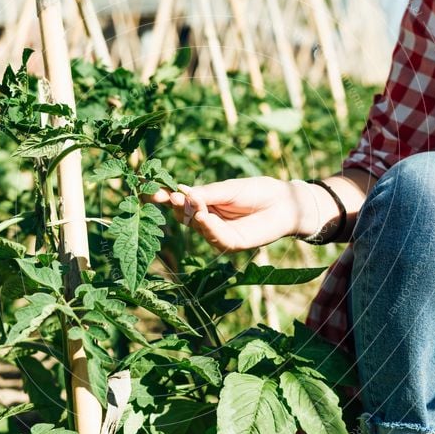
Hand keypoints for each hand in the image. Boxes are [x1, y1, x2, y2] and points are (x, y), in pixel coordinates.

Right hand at [147, 177, 332, 251]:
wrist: (285, 203)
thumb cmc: (257, 191)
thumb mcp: (228, 188)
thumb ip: (206, 193)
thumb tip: (180, 191)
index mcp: (203, 202)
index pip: (179, 201)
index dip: (163, 197)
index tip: (149, 191)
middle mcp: (206, 219)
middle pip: (183, 214)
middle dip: (173, 205)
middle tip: (166, 196)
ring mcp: (217, 233)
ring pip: (196, 226)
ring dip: (190, 214)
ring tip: (186, 201)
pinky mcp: (230, 244)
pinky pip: (215, 238)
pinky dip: (208, 227)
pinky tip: (203, 216)